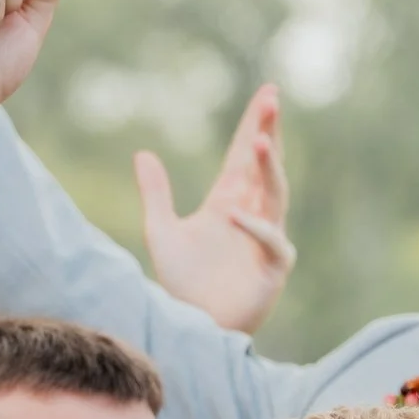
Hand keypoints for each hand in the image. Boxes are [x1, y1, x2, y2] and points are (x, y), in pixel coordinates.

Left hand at [136, 85, 296, 334]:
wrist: (193, 324)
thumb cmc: (182, 283)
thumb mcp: (161, 232)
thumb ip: (155, 193)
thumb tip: (143, 153)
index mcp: (228, 202)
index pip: (243, 156)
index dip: (254, 125)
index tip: (267, 94)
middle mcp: (251, 215)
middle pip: (264, 166)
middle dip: (268, 132)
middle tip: (271, 100)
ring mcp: (266, 239)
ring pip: (274, 195)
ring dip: (268, 168)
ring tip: (259, 141)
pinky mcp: (273, 267)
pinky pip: (270, 239)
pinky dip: (254, 226)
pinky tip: (232, 214)